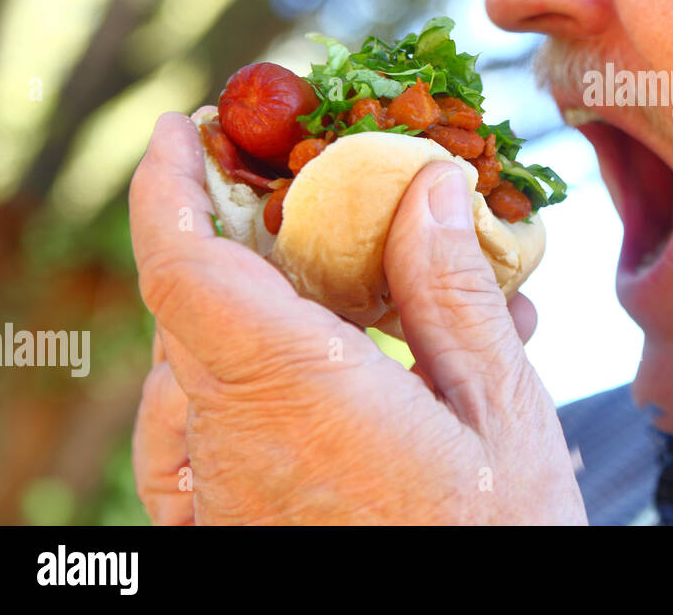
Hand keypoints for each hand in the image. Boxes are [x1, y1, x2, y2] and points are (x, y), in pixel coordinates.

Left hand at [129, 111, 584, 523]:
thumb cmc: (499, 545)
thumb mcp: (503, 413)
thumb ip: (450, 291)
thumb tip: (426, 184)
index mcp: (298, 397)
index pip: (187, 266)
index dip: (169, 183)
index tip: (183, 126)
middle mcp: (232, 448)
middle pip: (190, 305)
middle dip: (225, 228)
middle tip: (292, 186)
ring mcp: (222, 497)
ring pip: (190, 369)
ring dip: (236, 302)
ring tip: (319, 276)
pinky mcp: (230, 530)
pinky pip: (189, 439)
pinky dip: (224, 378)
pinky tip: (286, 369)